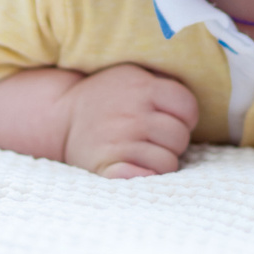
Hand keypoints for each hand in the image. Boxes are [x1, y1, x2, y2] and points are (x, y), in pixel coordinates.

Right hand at [61, 64, 198, 176]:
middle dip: (173, 140)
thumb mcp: (132, 75)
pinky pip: (143, 178)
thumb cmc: (107, 97)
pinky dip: (145, 178)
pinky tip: (136, 168)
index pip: (188, 107)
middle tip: (154, 137)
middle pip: (180, 137)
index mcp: (142, 88)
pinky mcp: (107, 167)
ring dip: (161, 161)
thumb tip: (194, 103)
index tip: (171, 118)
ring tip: (144, 152)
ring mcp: (119, 141)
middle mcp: (132, 114)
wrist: (60, 117)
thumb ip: (163, 81)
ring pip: (168, 163)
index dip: (185, 116)